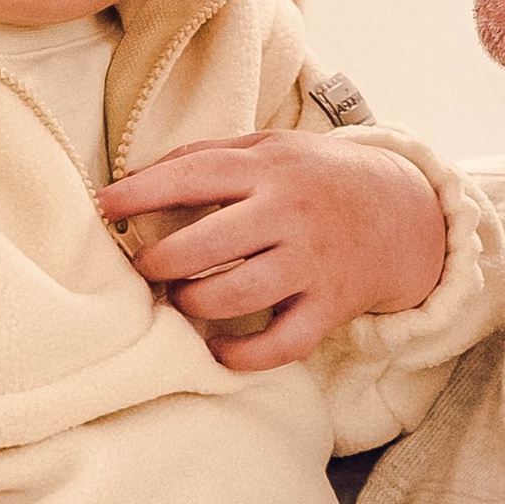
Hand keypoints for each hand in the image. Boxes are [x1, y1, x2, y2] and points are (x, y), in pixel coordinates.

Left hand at [99, 133, 446, 372]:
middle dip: (161, 262)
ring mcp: (310, 263)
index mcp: (269, 169)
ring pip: (236, 295)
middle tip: (146, 268)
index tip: (103, 207)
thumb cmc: (314, 177)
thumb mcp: (268, 148)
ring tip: (181, 299)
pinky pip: (280, 344)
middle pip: (207, 243)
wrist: (401, 210)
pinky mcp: (327, 307)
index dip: (141, 193)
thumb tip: (134, 175)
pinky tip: (217, 349)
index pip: (193, 176)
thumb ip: (207, 156)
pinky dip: (241, 355)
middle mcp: (289, 214)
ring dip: (193, 303)